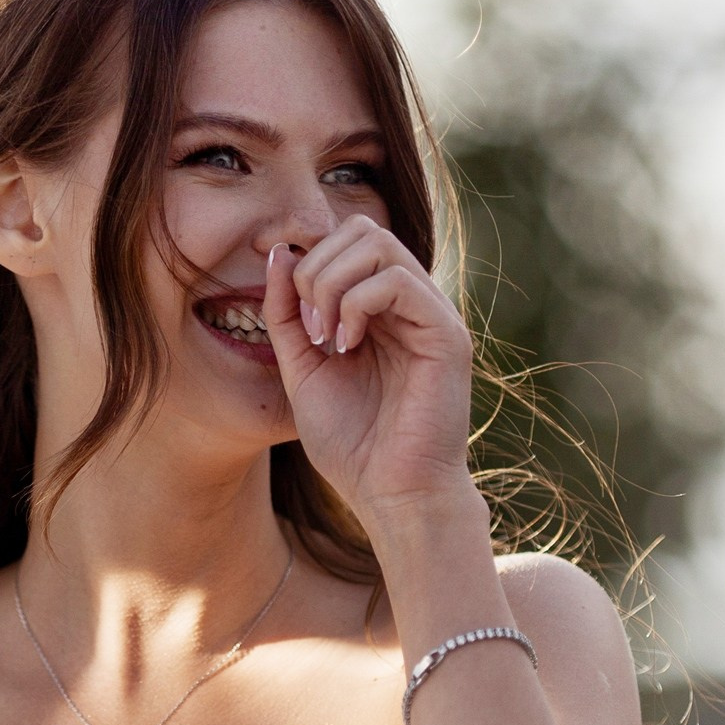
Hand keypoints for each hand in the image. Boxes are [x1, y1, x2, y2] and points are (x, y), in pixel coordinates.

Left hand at [260, 217, 476, 527]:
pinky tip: (347, 347)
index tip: (290, 312)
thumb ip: (287, 312)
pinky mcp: (446, 333)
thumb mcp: (301, 368)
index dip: (306, 260)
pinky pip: (397, 281)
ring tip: (325, 339)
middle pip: (363, 229)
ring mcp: (432, 314)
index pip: (346, 239)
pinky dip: (356, 305)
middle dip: (316, 268)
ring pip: (379, 244)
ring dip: (332, 285)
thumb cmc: (352, 444)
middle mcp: (411, 304)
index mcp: (380, 309)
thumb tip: (278, 251)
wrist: (389, 495)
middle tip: (308, 327)